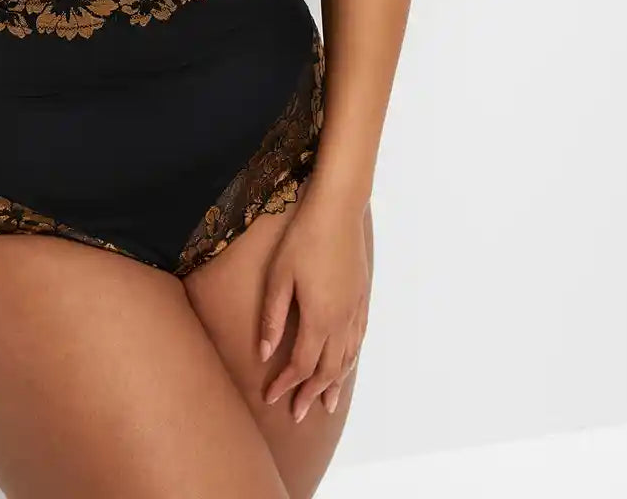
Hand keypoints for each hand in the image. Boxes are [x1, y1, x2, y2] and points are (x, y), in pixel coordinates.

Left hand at [258, 189, 369, 422]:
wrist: (338, 212)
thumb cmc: (302, 240)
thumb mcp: (278, 277)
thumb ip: (272, 318)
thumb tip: (264, 354)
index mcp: (318, 320)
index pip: (301, 365)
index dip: (286, 385)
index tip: (270, 398)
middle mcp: (341, 322)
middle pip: (327, 370)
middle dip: (311, 394)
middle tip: (298, 415)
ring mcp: (355, 310)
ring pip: (347, 359)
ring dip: (335, 383)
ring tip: (327, 405)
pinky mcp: (362, 298)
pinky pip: (359, 340)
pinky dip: (351, 360)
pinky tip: (347, 364)